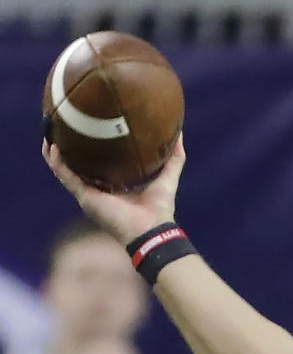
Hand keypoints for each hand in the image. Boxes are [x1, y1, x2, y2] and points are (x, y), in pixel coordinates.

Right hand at [42, 134, 185, 244]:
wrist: (151, 230)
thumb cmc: (160, 209)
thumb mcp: (168, 177)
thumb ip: (175, 158)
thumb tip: (179, 133)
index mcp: (117, 185)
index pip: (103, 163)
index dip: (97, 147)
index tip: (93, 127)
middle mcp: (100, 189)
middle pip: (81, 164)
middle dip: (72, 146)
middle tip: (67, 123)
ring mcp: (90, 193)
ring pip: (66, 169)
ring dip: (56, 152)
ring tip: (51, 131)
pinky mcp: (84, 197)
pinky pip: (65, 176)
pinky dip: (56, 162)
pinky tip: (51, 146)